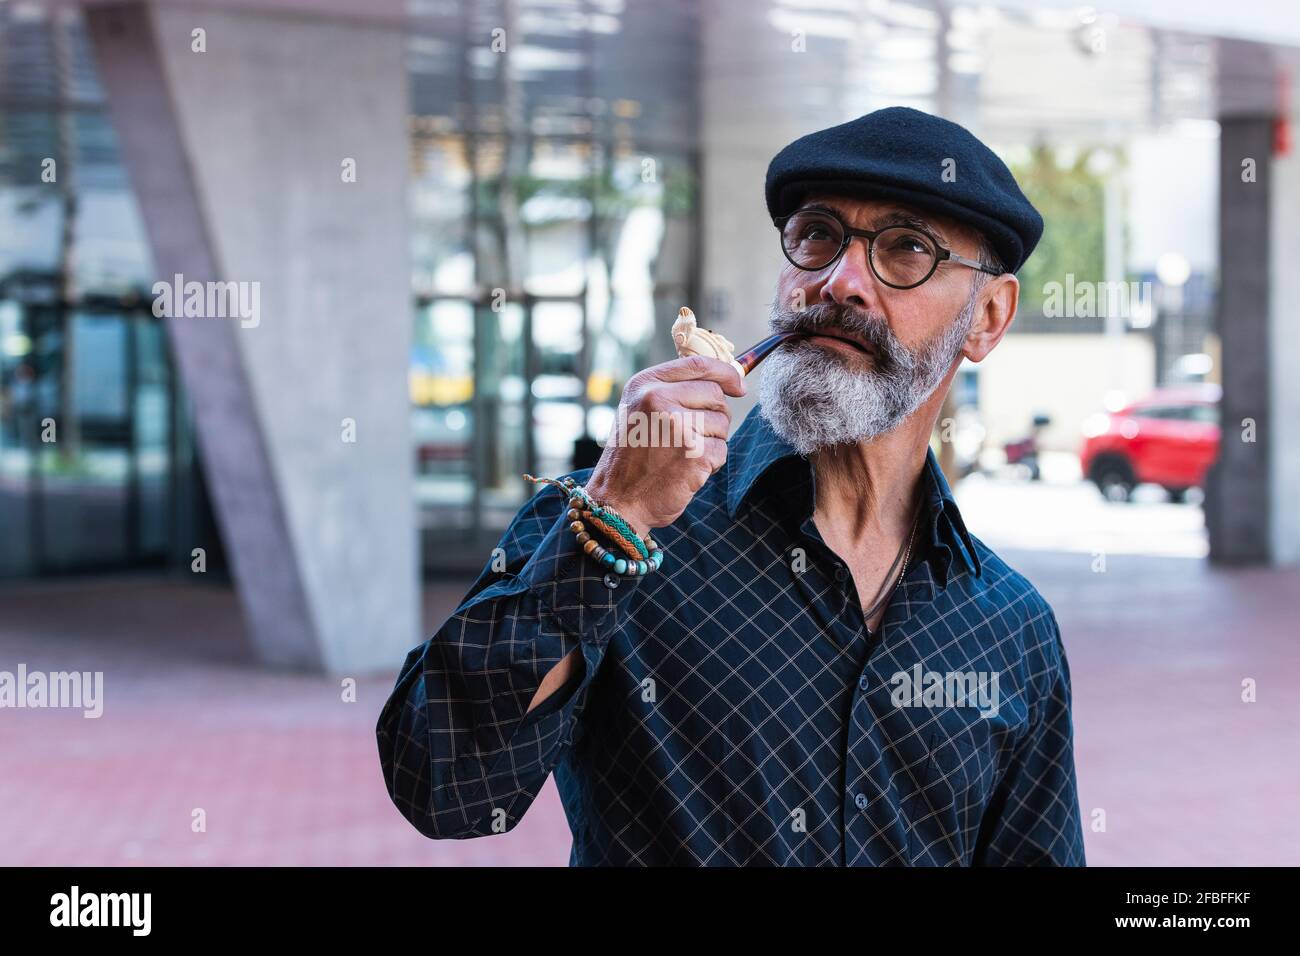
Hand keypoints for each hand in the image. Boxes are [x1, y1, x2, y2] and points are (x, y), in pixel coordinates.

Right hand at [584, 355, 745, 534]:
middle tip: (694, 436)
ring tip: (682, 454)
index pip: (697, 364)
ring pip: (722, 423)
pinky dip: (711, 464)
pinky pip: (721, 450)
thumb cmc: (633, 457)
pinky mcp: (693, 453)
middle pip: (715, 394)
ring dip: (712, 441)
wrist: (616, 501)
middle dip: (715, 416)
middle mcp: (658, 399)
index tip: (739, 384)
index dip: (725, 372)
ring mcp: (677, 426)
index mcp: (645, 385)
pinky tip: (686, 470)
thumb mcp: (640, 411)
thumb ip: (673, 391)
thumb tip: (729, 380)